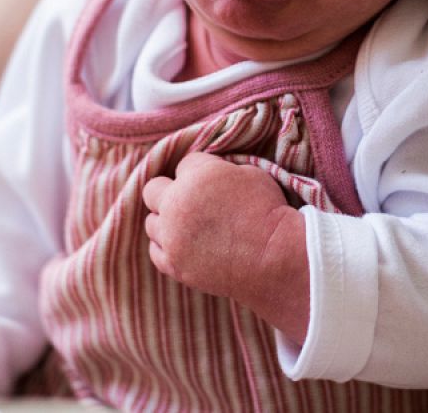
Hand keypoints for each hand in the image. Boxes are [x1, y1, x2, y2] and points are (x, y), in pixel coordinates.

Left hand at [142, 153, 309, 341]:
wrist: (276, 258)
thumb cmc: (269, 213)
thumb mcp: (251, 173)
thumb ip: (219, 170)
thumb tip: (209, 173)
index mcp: (197, 175)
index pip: (184, 164)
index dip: (201, 172)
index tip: (215, 184)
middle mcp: (176, 204)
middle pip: (153, 189)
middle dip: (169, 191)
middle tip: (191, 201)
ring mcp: (171, 237)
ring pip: (151, 223)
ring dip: (166, 221)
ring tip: (190, 226)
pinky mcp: (174, 264)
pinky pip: (156, 250)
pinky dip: (167, 246)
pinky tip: (185, 245)